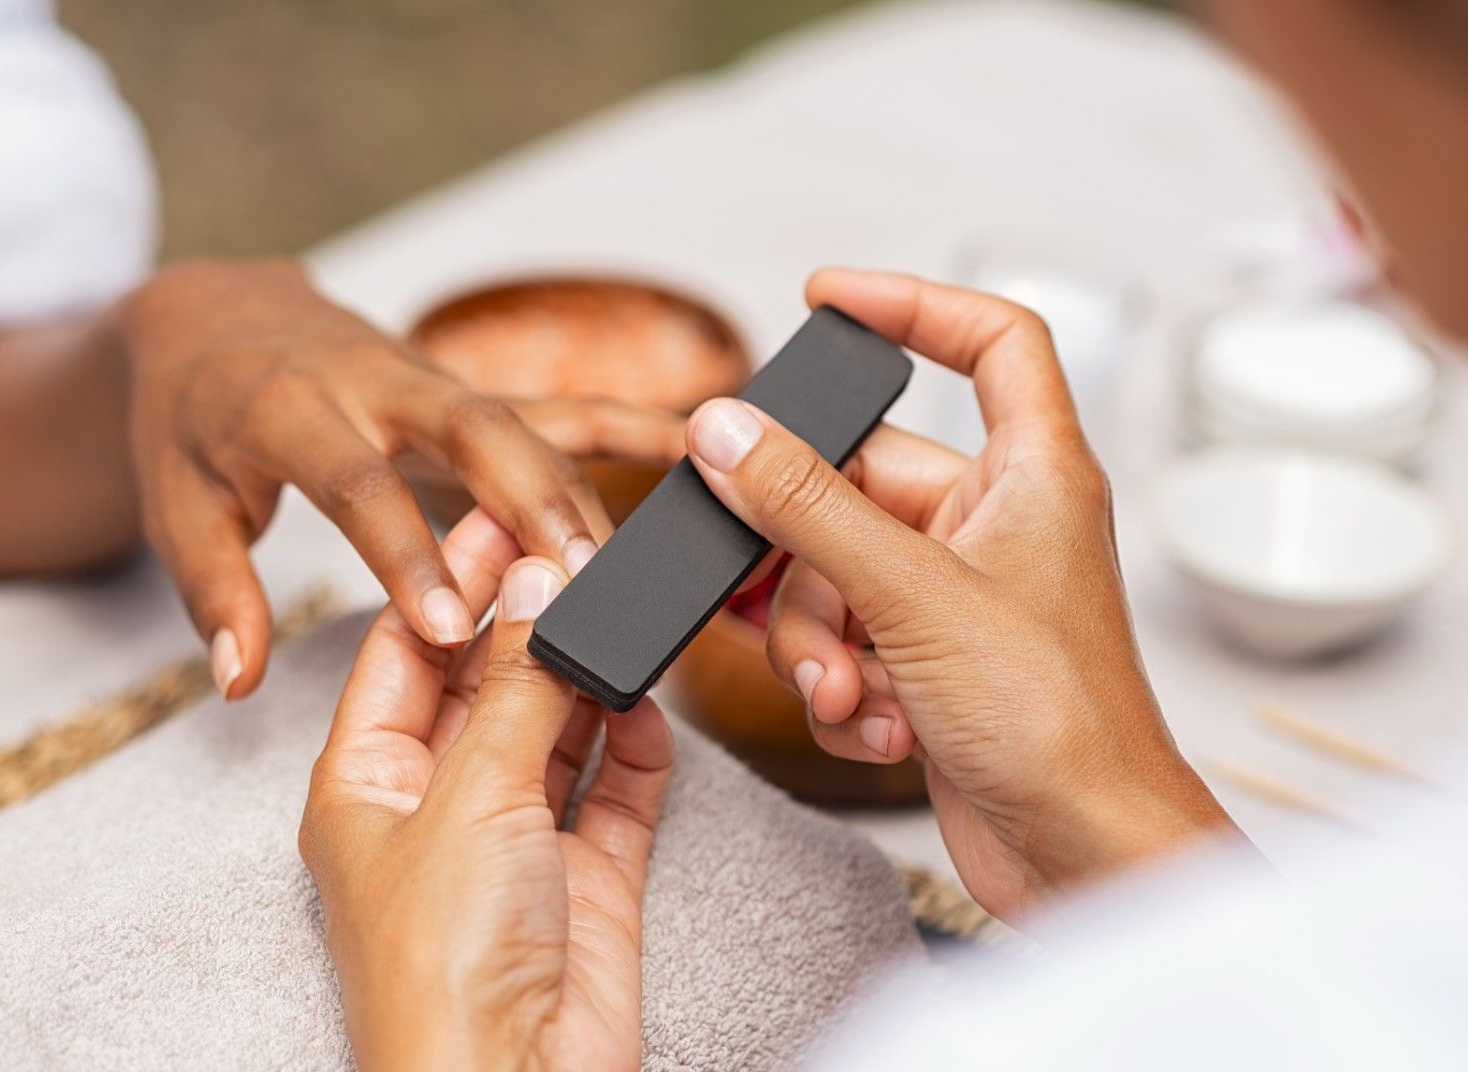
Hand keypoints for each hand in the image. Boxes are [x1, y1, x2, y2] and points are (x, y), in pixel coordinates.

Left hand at [123, 259, 683, 698]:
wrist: (218, 317)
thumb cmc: (193, 422)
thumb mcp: (177, 506)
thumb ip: (215, 590)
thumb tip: (239, 678)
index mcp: (289, 410)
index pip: (357, 484)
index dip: (403, 553)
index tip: (446, 628)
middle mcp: (373, 384)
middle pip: (469, 432)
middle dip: (531, 502)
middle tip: (580, 579)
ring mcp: (431, 380)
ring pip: (524, 425)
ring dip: (582, 491)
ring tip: (634, 567)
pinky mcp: (468, 390)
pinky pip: (554, 405)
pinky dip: (622, 423)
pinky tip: (688, 446)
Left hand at [299, 508, 672, 1071]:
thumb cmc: (443, 970)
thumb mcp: (471, 797)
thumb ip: (518, 687)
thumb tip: (541, 587)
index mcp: (367, 785)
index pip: (404, 651)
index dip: (448, 582)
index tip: (500, 515)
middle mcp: (439, 806)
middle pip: (485, 683)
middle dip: (529, 619)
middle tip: (577, 545)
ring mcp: (516, 841)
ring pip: (556, 728)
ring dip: (587, 675)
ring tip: (618, 605)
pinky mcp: (588, 877)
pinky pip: (616, 787)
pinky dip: (635, 743)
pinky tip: (646, 701)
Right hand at [684, 268, 1239, 921]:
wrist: (1082, 857)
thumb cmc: (1059, 724)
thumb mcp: (911, 595)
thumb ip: (808, 507)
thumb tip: (727, 431)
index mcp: (1033, 473)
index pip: (990, 341)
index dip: (912, 303)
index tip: (828, 297)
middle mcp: (994, 524)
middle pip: (858, 485)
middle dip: (811, 561)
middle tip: (798, 603)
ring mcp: (957, 596)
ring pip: (835, 574)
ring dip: (821, 642)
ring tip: (853, 695)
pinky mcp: (929, 663)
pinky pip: (846, 640)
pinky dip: (844, 686)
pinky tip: (881, 728)